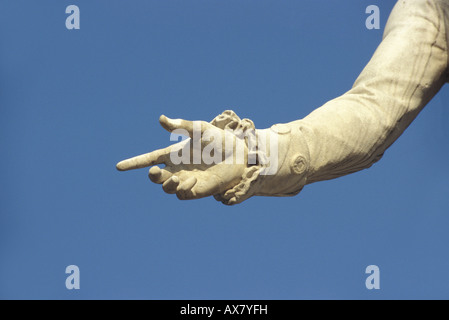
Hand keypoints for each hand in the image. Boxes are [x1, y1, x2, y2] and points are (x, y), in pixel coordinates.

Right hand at [116, 114, 247, 199]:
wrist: (238, 153)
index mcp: (175, 154)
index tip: (118, 166)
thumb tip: (161, 119)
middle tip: (154, 171)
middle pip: (155, 177)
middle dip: (151, 176)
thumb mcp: (200, 129)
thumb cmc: (219, 139)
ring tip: (177, 178)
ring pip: (167, 189)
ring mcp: (187, 181)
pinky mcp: (198, 191)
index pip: (149, 159)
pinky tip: (192, 181)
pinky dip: (183, 190)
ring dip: (167, 184)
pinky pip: (183, 195)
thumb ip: (181, 125)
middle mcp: (178, 169)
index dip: (134, 163)